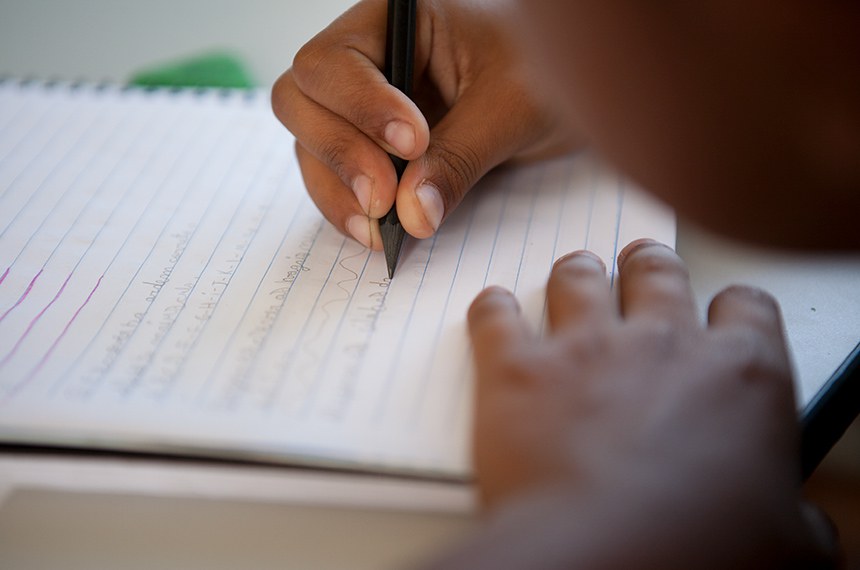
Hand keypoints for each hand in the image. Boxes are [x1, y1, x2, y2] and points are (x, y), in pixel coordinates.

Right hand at [272, 0, 575, 248]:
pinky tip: (380, 231)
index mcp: (395, 18)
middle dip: (339, 153)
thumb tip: (410, 215)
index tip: (411, 145)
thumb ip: (459, 156)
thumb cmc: (549, 72)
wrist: (573, 91)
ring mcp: (362, 106)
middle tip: (383, 198)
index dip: (362, 106)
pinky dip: (350, 207)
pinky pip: (336, 178)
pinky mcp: (371, 149)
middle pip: (301, 99)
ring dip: (338, 190)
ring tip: (381, 228)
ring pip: (310, 145)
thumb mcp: (512, 108)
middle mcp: (367, 58)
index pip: (337, 59)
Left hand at [443, 240, 836, 568]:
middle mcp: (661, 344)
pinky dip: (493, 309)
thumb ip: (792, 518)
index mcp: (739, 375)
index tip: (724, 314)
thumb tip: (804, 532)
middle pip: (657, 272)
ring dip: (577, 275)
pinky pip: (495, 315)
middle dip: (649, 268)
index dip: (734, 308)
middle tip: (640, 271)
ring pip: (579, 277)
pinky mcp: (517, 368)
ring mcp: (585, 348)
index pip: (748, 308)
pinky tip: (496, 310)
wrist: (602, 560)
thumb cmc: (694, 552)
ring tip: (575, 278)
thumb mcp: (783, 545)